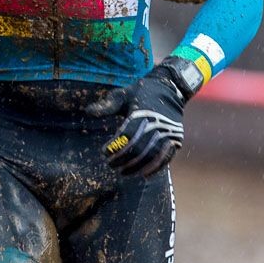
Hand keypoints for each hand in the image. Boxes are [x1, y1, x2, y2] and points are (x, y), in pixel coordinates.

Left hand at [86, 59, 198, 177]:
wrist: (171, 88)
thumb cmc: (142, 92)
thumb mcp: (123, 94)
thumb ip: (107, 105)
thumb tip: (87, 111)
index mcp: (142, 112)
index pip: (126, 136)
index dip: (114, 147)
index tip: (104, 152)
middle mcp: (157, 123)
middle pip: (138, 149)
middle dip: (123, 160)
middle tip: (112, 165)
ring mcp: (168, 132)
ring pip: (152, 156)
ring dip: (137, 167)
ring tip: (124, 172)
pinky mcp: (176, 139)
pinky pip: (166, 158)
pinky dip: (154, 168)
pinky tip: (143, 174)